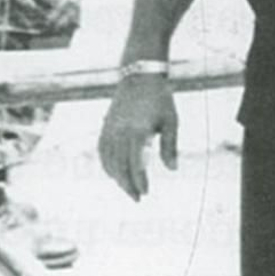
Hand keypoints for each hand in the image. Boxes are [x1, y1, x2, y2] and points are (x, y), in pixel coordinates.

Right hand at [98, 75, 177, 199]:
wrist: (139, 76)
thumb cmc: (159, 99)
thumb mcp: (171, 121)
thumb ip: (170, 146)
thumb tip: (172, 169)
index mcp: (138, 131)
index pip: (135, 163)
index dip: (139, 180)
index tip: (145, 193)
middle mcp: (120, 131)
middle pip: (120, 165)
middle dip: (127, 184)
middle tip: (137, 199)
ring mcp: (110, 128)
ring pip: (108, 159)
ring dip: (116, 177)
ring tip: (127, 188)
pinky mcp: (106, 125)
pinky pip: (102, 150)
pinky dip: (106, 164)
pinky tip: (113, 173)